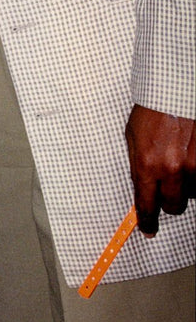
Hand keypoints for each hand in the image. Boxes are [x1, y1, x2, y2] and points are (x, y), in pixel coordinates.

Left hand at [125, 105, 195, 235]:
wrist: (174, 93)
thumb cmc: (151, 111)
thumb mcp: (132, 138)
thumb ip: (137, 166)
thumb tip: (140, 189)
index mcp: (147, 164)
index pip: (146, 204)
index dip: (147, 220)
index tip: (148, 228)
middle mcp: (172, 169)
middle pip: (173, 205)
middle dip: (168, 200)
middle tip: (167, 186)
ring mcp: (194, 166)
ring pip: (191, 193)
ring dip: (185, 183)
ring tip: (178, 159)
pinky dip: (195, 173)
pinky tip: (189, 156)